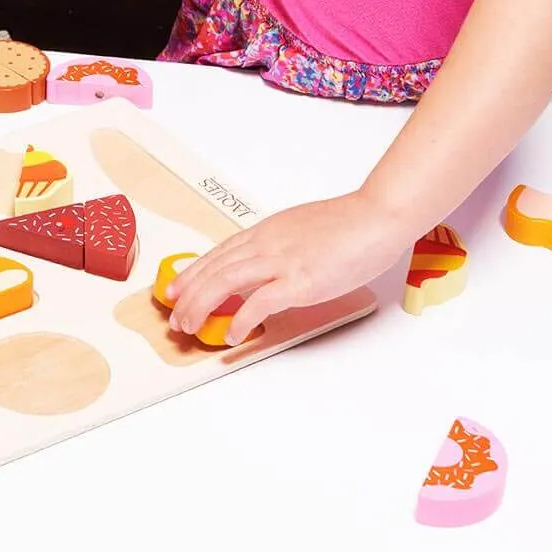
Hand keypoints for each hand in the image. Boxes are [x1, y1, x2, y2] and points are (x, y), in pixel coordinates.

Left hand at [165, 192, 412, 344]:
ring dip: (202, 306)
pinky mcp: (301, 281)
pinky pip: (261, 301)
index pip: (219, 253)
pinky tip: (234, 336)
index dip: (193, 273)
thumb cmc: (349, 224)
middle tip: (175, 318)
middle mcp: (267, 244)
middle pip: (215, 269)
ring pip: (226, 281)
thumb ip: (281, 246)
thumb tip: (269, 265)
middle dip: (188, 295)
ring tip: (190, 327)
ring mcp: (282, 261)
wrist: (376, 217)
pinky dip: (242, 319)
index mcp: (266, 231)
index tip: (176, 290)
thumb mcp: (301, 229)